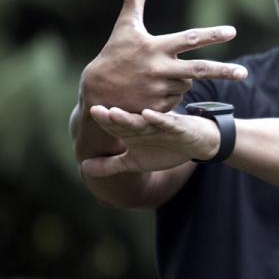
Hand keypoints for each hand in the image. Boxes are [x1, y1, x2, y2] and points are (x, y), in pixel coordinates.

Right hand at [80, 0, 247, 112]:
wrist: (96, 93)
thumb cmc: (114, 54)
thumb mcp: (125, 27)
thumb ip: (133, 0)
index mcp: (155, 47)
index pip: (190, 39)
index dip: (212, 35)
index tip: (232, 32)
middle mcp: (160, 69)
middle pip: (200, 70)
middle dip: (225, 71)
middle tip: (244, 73)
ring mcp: (160, 90)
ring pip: (188, 83)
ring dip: (182, 78)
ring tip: (161, 75)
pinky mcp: (159, 108)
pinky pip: (178, 98)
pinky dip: (173, 92)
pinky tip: (155, 90)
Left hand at [80, 106, 217, 176]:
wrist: (195, 144)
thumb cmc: (163, 149)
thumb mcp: (134, 161)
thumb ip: (110, 165)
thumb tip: (83, 169)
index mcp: (131, 131)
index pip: (114, 125)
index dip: (103, 121)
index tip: (90, 113)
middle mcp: (143, 124)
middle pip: (125, 120)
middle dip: (111, 117)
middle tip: (95, 110)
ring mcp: (160, 124)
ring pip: (143, 120)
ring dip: (130, 117)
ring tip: (114, 112)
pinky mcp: (177, 126)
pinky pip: (167, 122)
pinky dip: (159, 119)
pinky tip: (148, 115)